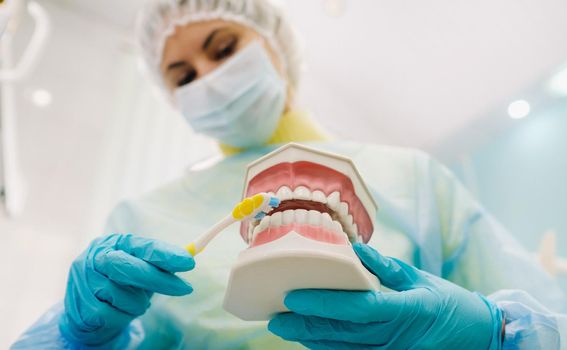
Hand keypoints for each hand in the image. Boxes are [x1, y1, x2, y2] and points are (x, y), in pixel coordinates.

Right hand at [60, 234, 194, 345]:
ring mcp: (85, 281)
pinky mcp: (82, 306)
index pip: (143, 246)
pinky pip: (114, 315)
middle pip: (130, 267)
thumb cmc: (121, 285)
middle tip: (186, 288)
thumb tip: (192, 254)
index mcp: (113, 243)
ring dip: (138, 304)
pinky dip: (124, 317)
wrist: (87, 312)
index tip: (189, 262)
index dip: (166, 254)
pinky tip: (119, 313)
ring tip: (133, 303)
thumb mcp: (140, 269)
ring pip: (125, 296)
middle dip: (160, 279)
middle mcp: (96, 257)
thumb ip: (160, 263)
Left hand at [269, 243, 502, 348]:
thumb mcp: (421, 280)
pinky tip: (308, 342)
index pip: (358, 308)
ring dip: (311, 340)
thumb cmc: (451, 303)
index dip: (324, 304)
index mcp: (406, 311)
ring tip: (283, 328)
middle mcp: (395, 338)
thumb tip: (355, 249)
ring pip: (343, 349)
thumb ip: (386, 268)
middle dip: (305, 326)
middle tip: (274, 317)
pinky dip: (329, 349)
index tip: (294, 296)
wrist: (480, 337)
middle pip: (343, 333)